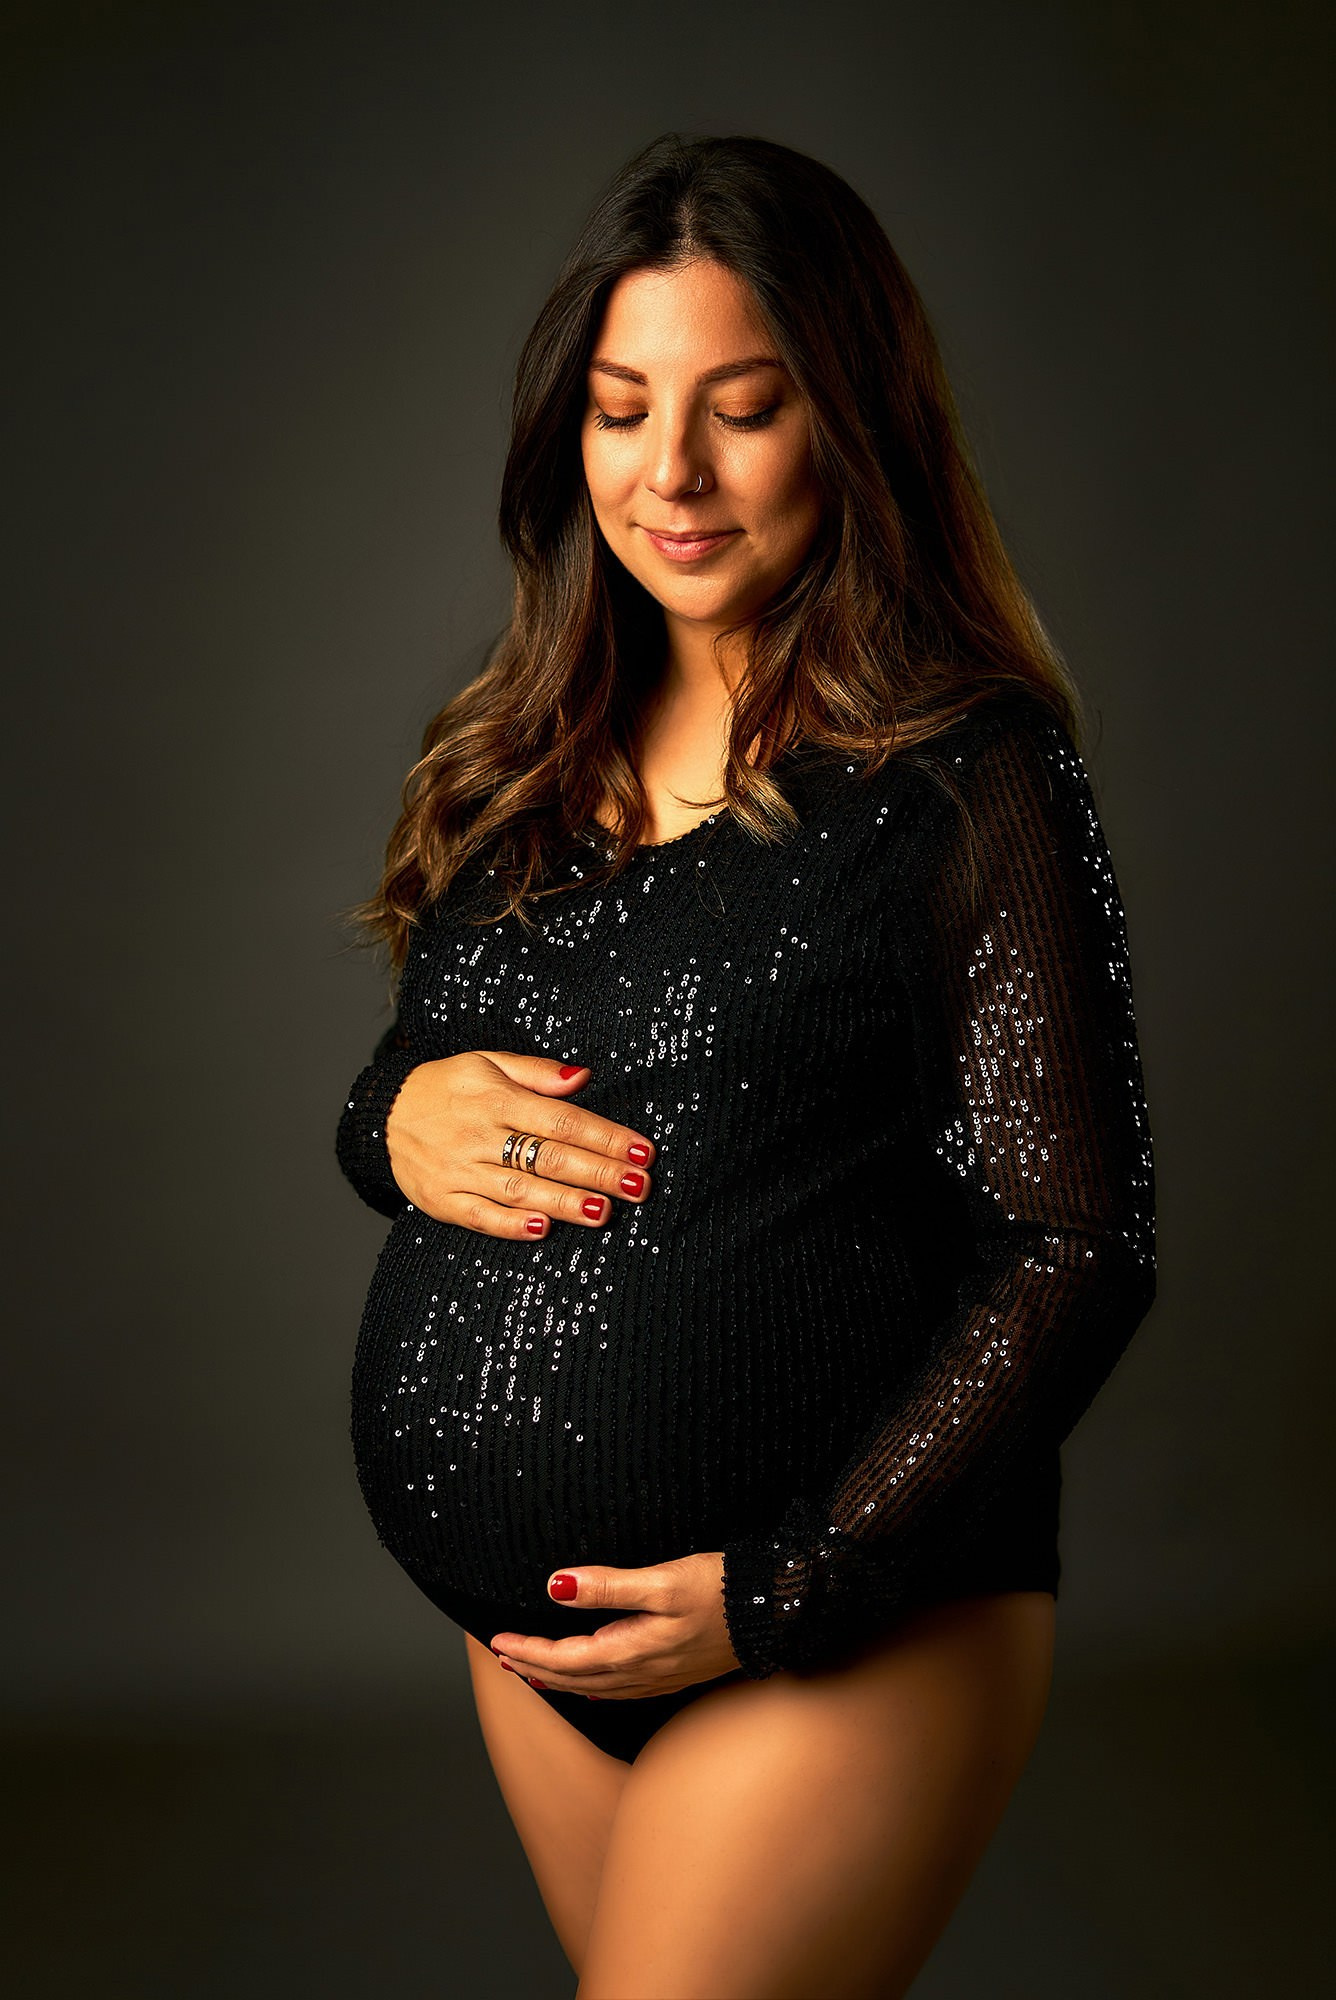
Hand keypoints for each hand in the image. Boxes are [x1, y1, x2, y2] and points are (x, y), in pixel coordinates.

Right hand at [384, 1050, 655, 1239]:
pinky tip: (542, 1229)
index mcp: (495, 1097)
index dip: (604, 1135)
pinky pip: (479, 1216)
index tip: (642, 1150)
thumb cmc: (448, 1087)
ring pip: (518, 1188)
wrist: (382, 1114)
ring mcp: (458, 1169)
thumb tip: (583, 1076)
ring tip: (603, 1212)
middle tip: (639, 1186)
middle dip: (597, 1172)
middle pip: (547, 1156)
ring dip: (563, 1202)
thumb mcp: (487, 1062)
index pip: (560, 1119)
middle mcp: (478, 1134)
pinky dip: (510, 1224)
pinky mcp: (441, 1199)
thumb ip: (537, 1072)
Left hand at [489, 1553, 741, 1699]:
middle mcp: (643, 1672)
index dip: (528, 1652)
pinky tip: (593, 1684)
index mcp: (633, 1650)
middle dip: (535, 1669)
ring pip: (596, 1688)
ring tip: (533, 1672)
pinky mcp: (676, 1673)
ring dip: (560, 1680)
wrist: (777, 1610)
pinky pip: (622, 1690)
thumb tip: (555, 1586)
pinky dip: (594, 1686)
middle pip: (575, 1678)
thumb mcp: (663, 1579)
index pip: (565, 1658)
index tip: (496, 1643)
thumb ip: (608, 1586)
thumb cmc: (722, 1589)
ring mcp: (661, 1677)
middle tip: (502, 1658)